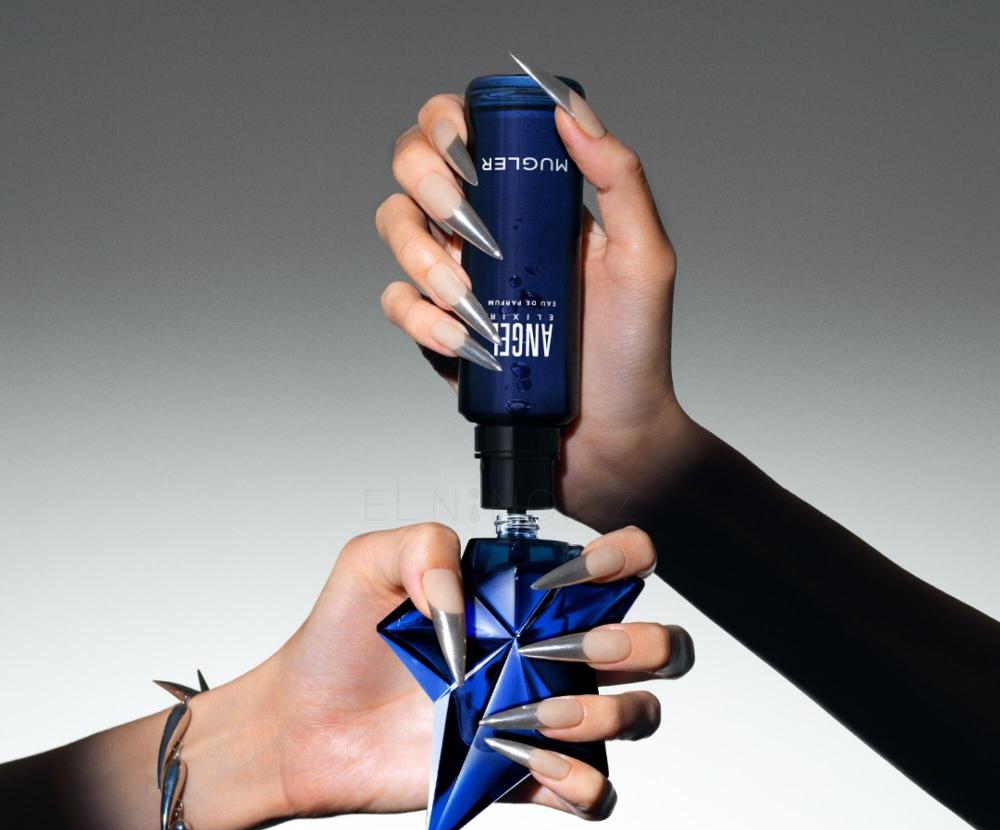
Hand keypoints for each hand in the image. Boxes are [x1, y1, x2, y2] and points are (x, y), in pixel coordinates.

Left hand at [243, 522, 691, 823]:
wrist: (304, 725)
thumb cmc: (340, 641)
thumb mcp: (369, 561)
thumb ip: (425, 546)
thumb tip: (474, 598)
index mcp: (530, 599)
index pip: (622, 567)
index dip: (627, 559)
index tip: (578, 574)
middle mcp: (551, 654)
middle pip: (657, 646)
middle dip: (639, 644)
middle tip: (562, 650)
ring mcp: (544, 716)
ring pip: (639, 716)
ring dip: (607, 715)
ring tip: (531, 714)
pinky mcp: (525, 775)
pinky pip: (594, 790)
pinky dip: (580, 781)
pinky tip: (525, 760)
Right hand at [375, 77, 697, 531]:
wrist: (609, 439)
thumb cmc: (632, 354)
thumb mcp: (644, 259)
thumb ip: (620, 178)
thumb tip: (570, 110)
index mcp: (531, 201)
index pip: (469, 131)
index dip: (450, 123)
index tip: (468, 150)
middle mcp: (487, 232)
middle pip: (414, 168)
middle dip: (424, 180)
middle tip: (464, 220)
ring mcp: (458, 281)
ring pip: (395, 229)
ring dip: (421, 255)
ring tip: (469, 296)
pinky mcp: (439, 332)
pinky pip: (399, 304)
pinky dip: (422, 319)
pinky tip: (464, 341)